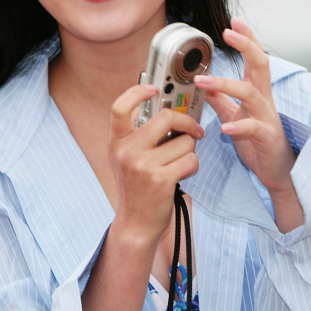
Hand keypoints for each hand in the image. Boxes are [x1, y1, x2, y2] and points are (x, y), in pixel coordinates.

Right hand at [108, 83, 203, 245]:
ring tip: (177, 163)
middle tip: (193, 130)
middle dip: (186, 122)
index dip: (137, 92)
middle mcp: (127, 151)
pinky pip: (190, 159)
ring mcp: (143, 165)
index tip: (154, 88)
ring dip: (189, 151)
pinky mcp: (161, 179)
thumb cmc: (137, 186)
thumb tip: (160, 102)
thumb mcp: (127, 157)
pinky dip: (192, 166)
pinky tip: (181, 174)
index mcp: (117, 142)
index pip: (120, 108)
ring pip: (185, 141)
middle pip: (166, 117)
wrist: (136, 222)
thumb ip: (138, 132)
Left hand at [195, 17, 297, 198]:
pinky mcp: (267, 138)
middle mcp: (264, 100)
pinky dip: (239, 126)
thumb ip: (220, 100)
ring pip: (250, 93)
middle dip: (246, 46)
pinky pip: (254, 128)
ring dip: (226, 84)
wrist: (279, 172)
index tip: (234, 21)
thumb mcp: (235, 116)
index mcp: (257, 92)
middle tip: (228, 32)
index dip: (246, 38)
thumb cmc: (258, 143)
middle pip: (260, 64)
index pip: (254, 58)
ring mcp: (267, 118)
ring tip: (203, 82)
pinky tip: (225, 127)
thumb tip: (202, 84)